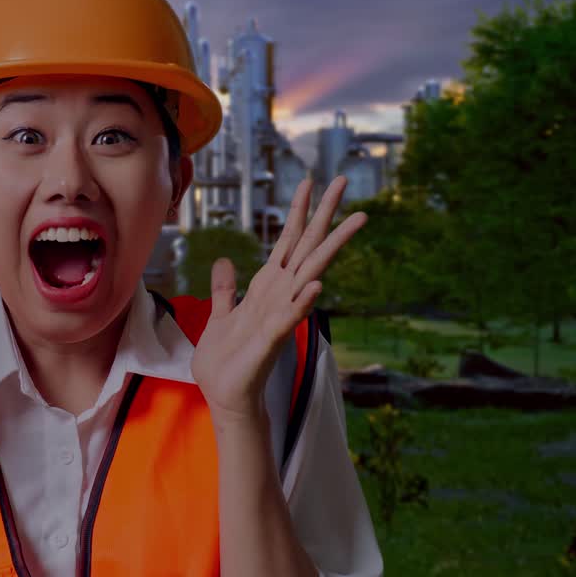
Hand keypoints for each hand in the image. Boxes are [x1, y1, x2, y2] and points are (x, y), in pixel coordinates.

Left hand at [190, 175, 366, 425]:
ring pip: (309, 273)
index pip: (287, 241)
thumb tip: (225, 262)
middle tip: (343, 181)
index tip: (310, 182)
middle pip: (307, 247)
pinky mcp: (271, 339)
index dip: (298, 212)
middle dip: (324, 215)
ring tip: (356, 220)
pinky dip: (302, 301)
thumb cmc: (226, 360)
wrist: (225, 395)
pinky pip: (289, 316)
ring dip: (331, 248)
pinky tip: (315, 285)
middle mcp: (280, 295)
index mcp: (267, 287)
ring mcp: (280, 315)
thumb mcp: (220, 314)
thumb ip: (225, 289)